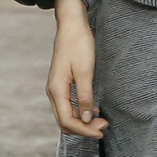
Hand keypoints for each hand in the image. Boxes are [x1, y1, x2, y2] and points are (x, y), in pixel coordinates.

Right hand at [46, 0, 107, 138]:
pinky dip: (80, 113)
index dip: (84, 130)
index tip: (102, 130)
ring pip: (66, 116)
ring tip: (101, 120)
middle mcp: (53, 92)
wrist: (72, 26)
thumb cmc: (79, 45)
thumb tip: (86, 119)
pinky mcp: (62, 85)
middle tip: (104, 125)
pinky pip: (69, 106)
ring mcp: (56, 89)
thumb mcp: (85, 71)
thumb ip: (85, 96)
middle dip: (84, 129)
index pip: (67, 121)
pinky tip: (94, 110)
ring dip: (82, 122)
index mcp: (56, 90)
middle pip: (65, 122)